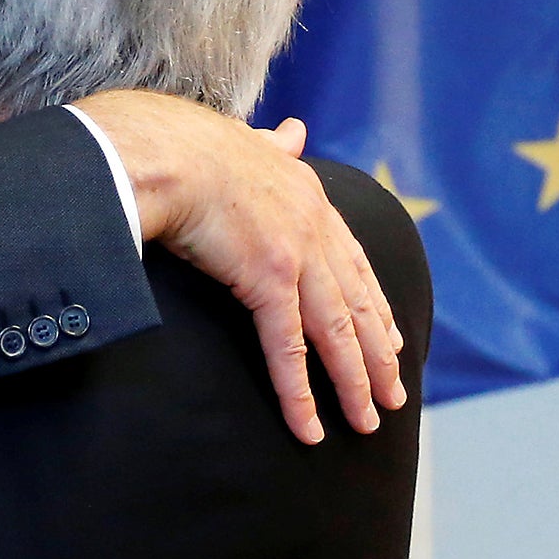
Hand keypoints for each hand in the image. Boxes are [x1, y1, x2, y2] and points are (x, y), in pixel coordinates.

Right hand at [70, 90, 403, 442]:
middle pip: (357, 305)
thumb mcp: (246, 140)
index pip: (355, 263)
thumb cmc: (188, 143)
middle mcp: (315, 228)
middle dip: (378, 356)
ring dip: (353, 383)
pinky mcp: (268, 280)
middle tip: (394, 395)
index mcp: (310, 196)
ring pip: (336, 335)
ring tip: (366, 422)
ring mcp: (297, 256)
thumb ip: (274, 144)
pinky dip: (300, 393)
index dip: (375, 307)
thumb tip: (292, 131)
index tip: (391, 340)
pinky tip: (310, 427)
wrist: (164, 150)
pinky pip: (288, 348)